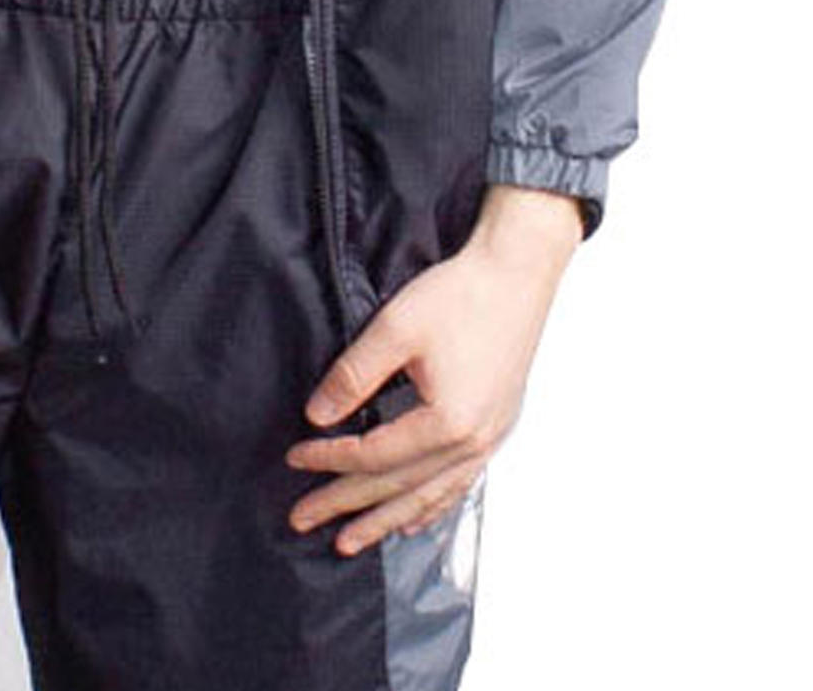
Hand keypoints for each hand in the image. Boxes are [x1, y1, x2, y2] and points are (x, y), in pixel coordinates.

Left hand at [285, 184, 582, 555]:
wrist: (516, 272)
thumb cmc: (463, 295)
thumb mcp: (395, 330)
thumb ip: (353, 377)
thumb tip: (317, 415)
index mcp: (447, 422)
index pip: (373, 456)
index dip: (329, 460)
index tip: (296, 459)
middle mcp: (472, 441)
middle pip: (399, 486)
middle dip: (348, 505)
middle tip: (306, 520)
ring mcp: (489, 437)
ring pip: (431, 495)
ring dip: (389, 519)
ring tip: (355, 541)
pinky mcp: (497, 424)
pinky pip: (461, 483)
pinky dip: (433, 504)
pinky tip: (417, 517)